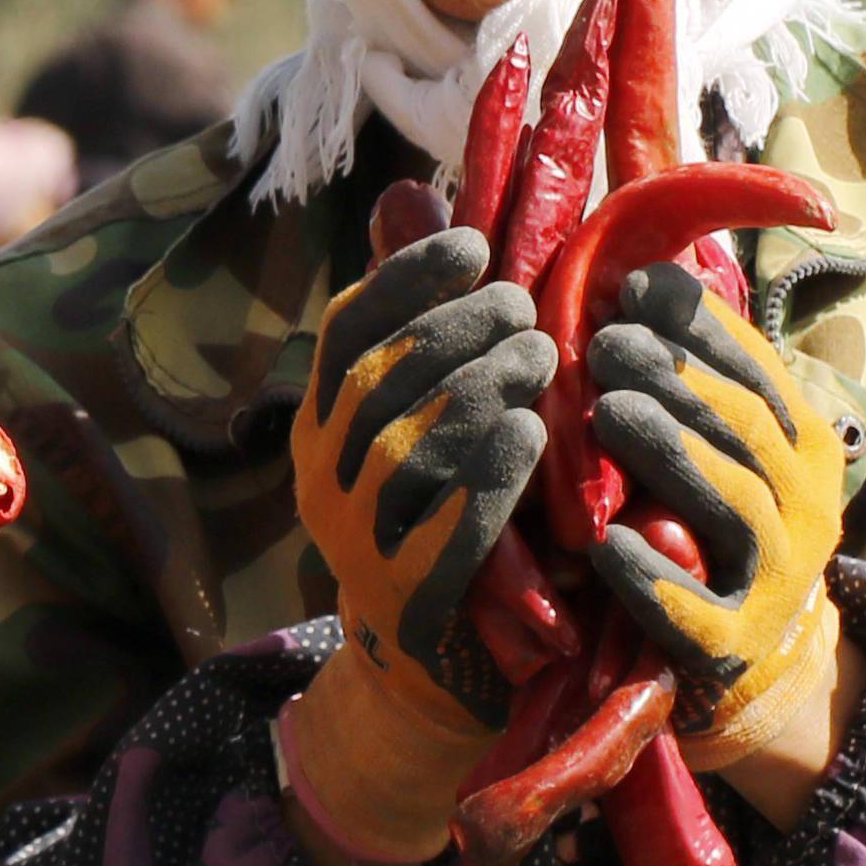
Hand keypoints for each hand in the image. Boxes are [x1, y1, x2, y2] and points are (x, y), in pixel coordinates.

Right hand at [272, 224, 548, 865]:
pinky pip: (440, 528)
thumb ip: (424, 314)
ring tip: (539, 358)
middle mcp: (325, 478)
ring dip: (472, 388)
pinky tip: (529, 435)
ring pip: (401, 446)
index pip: (348, 329)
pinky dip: (483, 476)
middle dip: (453, 330)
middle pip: (376, 380)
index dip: (407, 277)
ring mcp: (357, 543)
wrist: (438, 675)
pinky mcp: (404, 602)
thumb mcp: (432, 416)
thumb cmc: (453, 519)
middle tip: (527, 307)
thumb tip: (412, 191)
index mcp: (326, 425)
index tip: (475, 242)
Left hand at [582, 267, 849, 801]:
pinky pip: (693, 609)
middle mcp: (804, 504)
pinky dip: (650, 575)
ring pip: (731, 505)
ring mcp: (774, 577)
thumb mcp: (721, 444)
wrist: (754, 665)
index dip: (699, 328)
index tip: (633, 287)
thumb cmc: (712, 526)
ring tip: (608, 411)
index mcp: (800, 445)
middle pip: (746, 428)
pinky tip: (605, 544)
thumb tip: (640, 260)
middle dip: (676, 378)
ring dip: (671, 453)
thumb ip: (694, 372)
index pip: (758, 372)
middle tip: (603, 341)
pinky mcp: (732, 646)